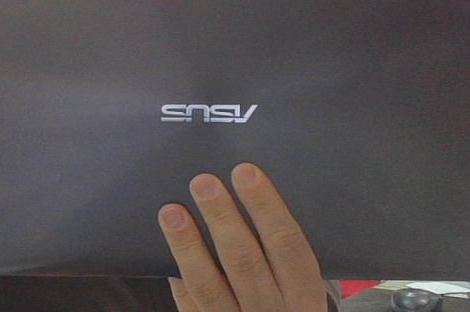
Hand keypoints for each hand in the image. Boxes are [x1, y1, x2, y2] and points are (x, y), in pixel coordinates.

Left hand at [157, 163, 327, 311]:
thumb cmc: (287, 304)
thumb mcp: (298, 285)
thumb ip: (280, 251)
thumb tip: (249, 189)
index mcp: (304, 294)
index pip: (287, 243)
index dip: (266, 205)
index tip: (245, 172)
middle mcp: (272, 311)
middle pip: (244, 261)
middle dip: (221, 216)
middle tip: (203, 182)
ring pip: (208, 285)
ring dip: (187, 244)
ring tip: (172, 212)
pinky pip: (189, 303)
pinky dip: (177, 275)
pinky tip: (165, 249)